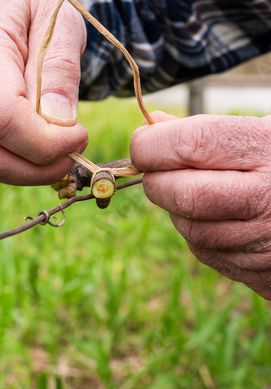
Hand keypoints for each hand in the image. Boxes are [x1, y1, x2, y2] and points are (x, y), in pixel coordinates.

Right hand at [0, 0, 87, 184]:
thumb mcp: (58, 21)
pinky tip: (39, 144)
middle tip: (75, 151)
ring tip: (61, 148)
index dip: (46, 141)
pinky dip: (16, 161)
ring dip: (29, 170)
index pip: (3, 117)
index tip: (80, 135)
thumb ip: (60, 70)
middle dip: (39, 167)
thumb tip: (60, 124)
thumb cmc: (28, 6)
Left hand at [131, 111, 270, 299]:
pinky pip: (207, 252)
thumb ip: (207, 128)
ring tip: (196, 189)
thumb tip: (153, 125)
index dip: (153, 144)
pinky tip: (217, 215)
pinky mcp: (263, 275)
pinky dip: (199, 232)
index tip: (142, 143)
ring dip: (177, 208)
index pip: (193, 144)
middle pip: (185, 195)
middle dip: (157, 180)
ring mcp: (267, 243)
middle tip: (157, 168)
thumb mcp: (261, 130)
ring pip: (190, 229)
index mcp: (269, 149)